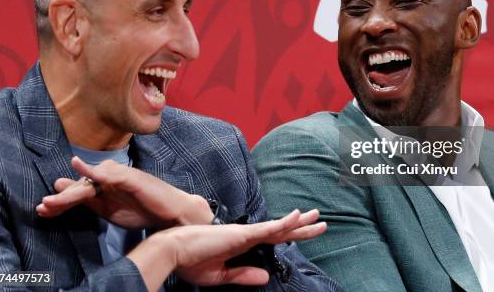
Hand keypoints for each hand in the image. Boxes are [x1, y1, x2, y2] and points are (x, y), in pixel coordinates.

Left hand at [36, 156, 213, 227]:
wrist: (172, 213)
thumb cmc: (144, 210)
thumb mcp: (111, 211)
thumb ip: (90, 202)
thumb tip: (64, 191)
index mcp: (105, 184)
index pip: (79, 190)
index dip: (61, 200)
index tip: (44, 211)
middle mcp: (111, 175)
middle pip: (81, 185)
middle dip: (62, 198)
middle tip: (43, 207)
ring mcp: (120, 174)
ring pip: (90, 181)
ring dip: (71, 192)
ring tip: (52, 201)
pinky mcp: (130, 177)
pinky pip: (109, 174)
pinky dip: (94, 170)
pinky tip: (79, 166)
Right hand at [129, 209, 325, 290]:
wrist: (173, 252)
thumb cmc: (191, 262)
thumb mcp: (221, 275)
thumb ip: (243, 275)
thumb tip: (265, 276)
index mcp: (242, 244)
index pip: (272, 238)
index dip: (289, 233)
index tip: (304, 231)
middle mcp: (246, 235)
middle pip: (280, 229)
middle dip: (302, 226)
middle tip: (320, 220)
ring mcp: (244, 233)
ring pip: (278, 226)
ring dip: (299, 222)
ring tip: (316, 217)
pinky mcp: (240, 234)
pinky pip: (265, 229)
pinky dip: (282, 223)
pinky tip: (296, 218)